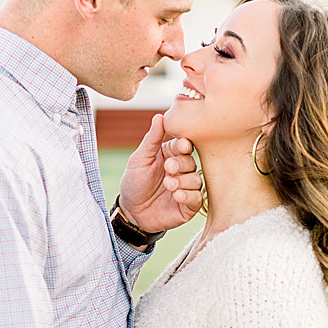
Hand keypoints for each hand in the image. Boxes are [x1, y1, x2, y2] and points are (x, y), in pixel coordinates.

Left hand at [117, 114, 202, 233]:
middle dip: (181, 164)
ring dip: (183, 181)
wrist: (131, 211)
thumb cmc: (134, 182)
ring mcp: (186, 187)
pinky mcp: (189, 205)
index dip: (184, 146)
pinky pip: (197, 198)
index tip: (181, 146)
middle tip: (168, 169)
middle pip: (191, 162)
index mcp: (171, 155)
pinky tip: (176, 195)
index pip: (185, 145)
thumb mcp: (140, 159)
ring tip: (168, 185)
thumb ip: (151, 139)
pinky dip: (188, 195)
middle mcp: (182, 170)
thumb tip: (160, 116)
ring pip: (196, 179)